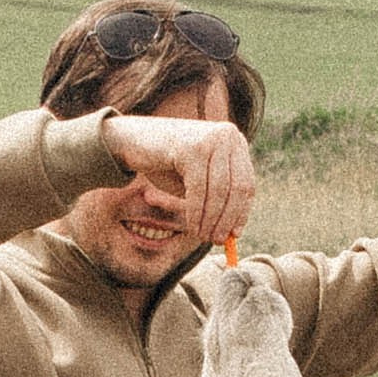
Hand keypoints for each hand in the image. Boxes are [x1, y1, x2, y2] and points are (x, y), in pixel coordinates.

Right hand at [100, 110, 257, 250]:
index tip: (234, 235)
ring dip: (211, 219)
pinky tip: (193, 226)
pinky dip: (196, 213)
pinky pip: (199, 189)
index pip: (246, 183)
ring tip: (202, 236)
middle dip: (227, 218)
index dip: (242, 211)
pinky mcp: (191, 148)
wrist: (131, 140)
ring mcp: (210, 139)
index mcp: (233, 141)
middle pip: (237, 187)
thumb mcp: (197, 181)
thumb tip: (233, 233)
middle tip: (216, 240)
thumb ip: (217, 200)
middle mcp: (227, 135)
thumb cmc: (166, 164)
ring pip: (219, 190)